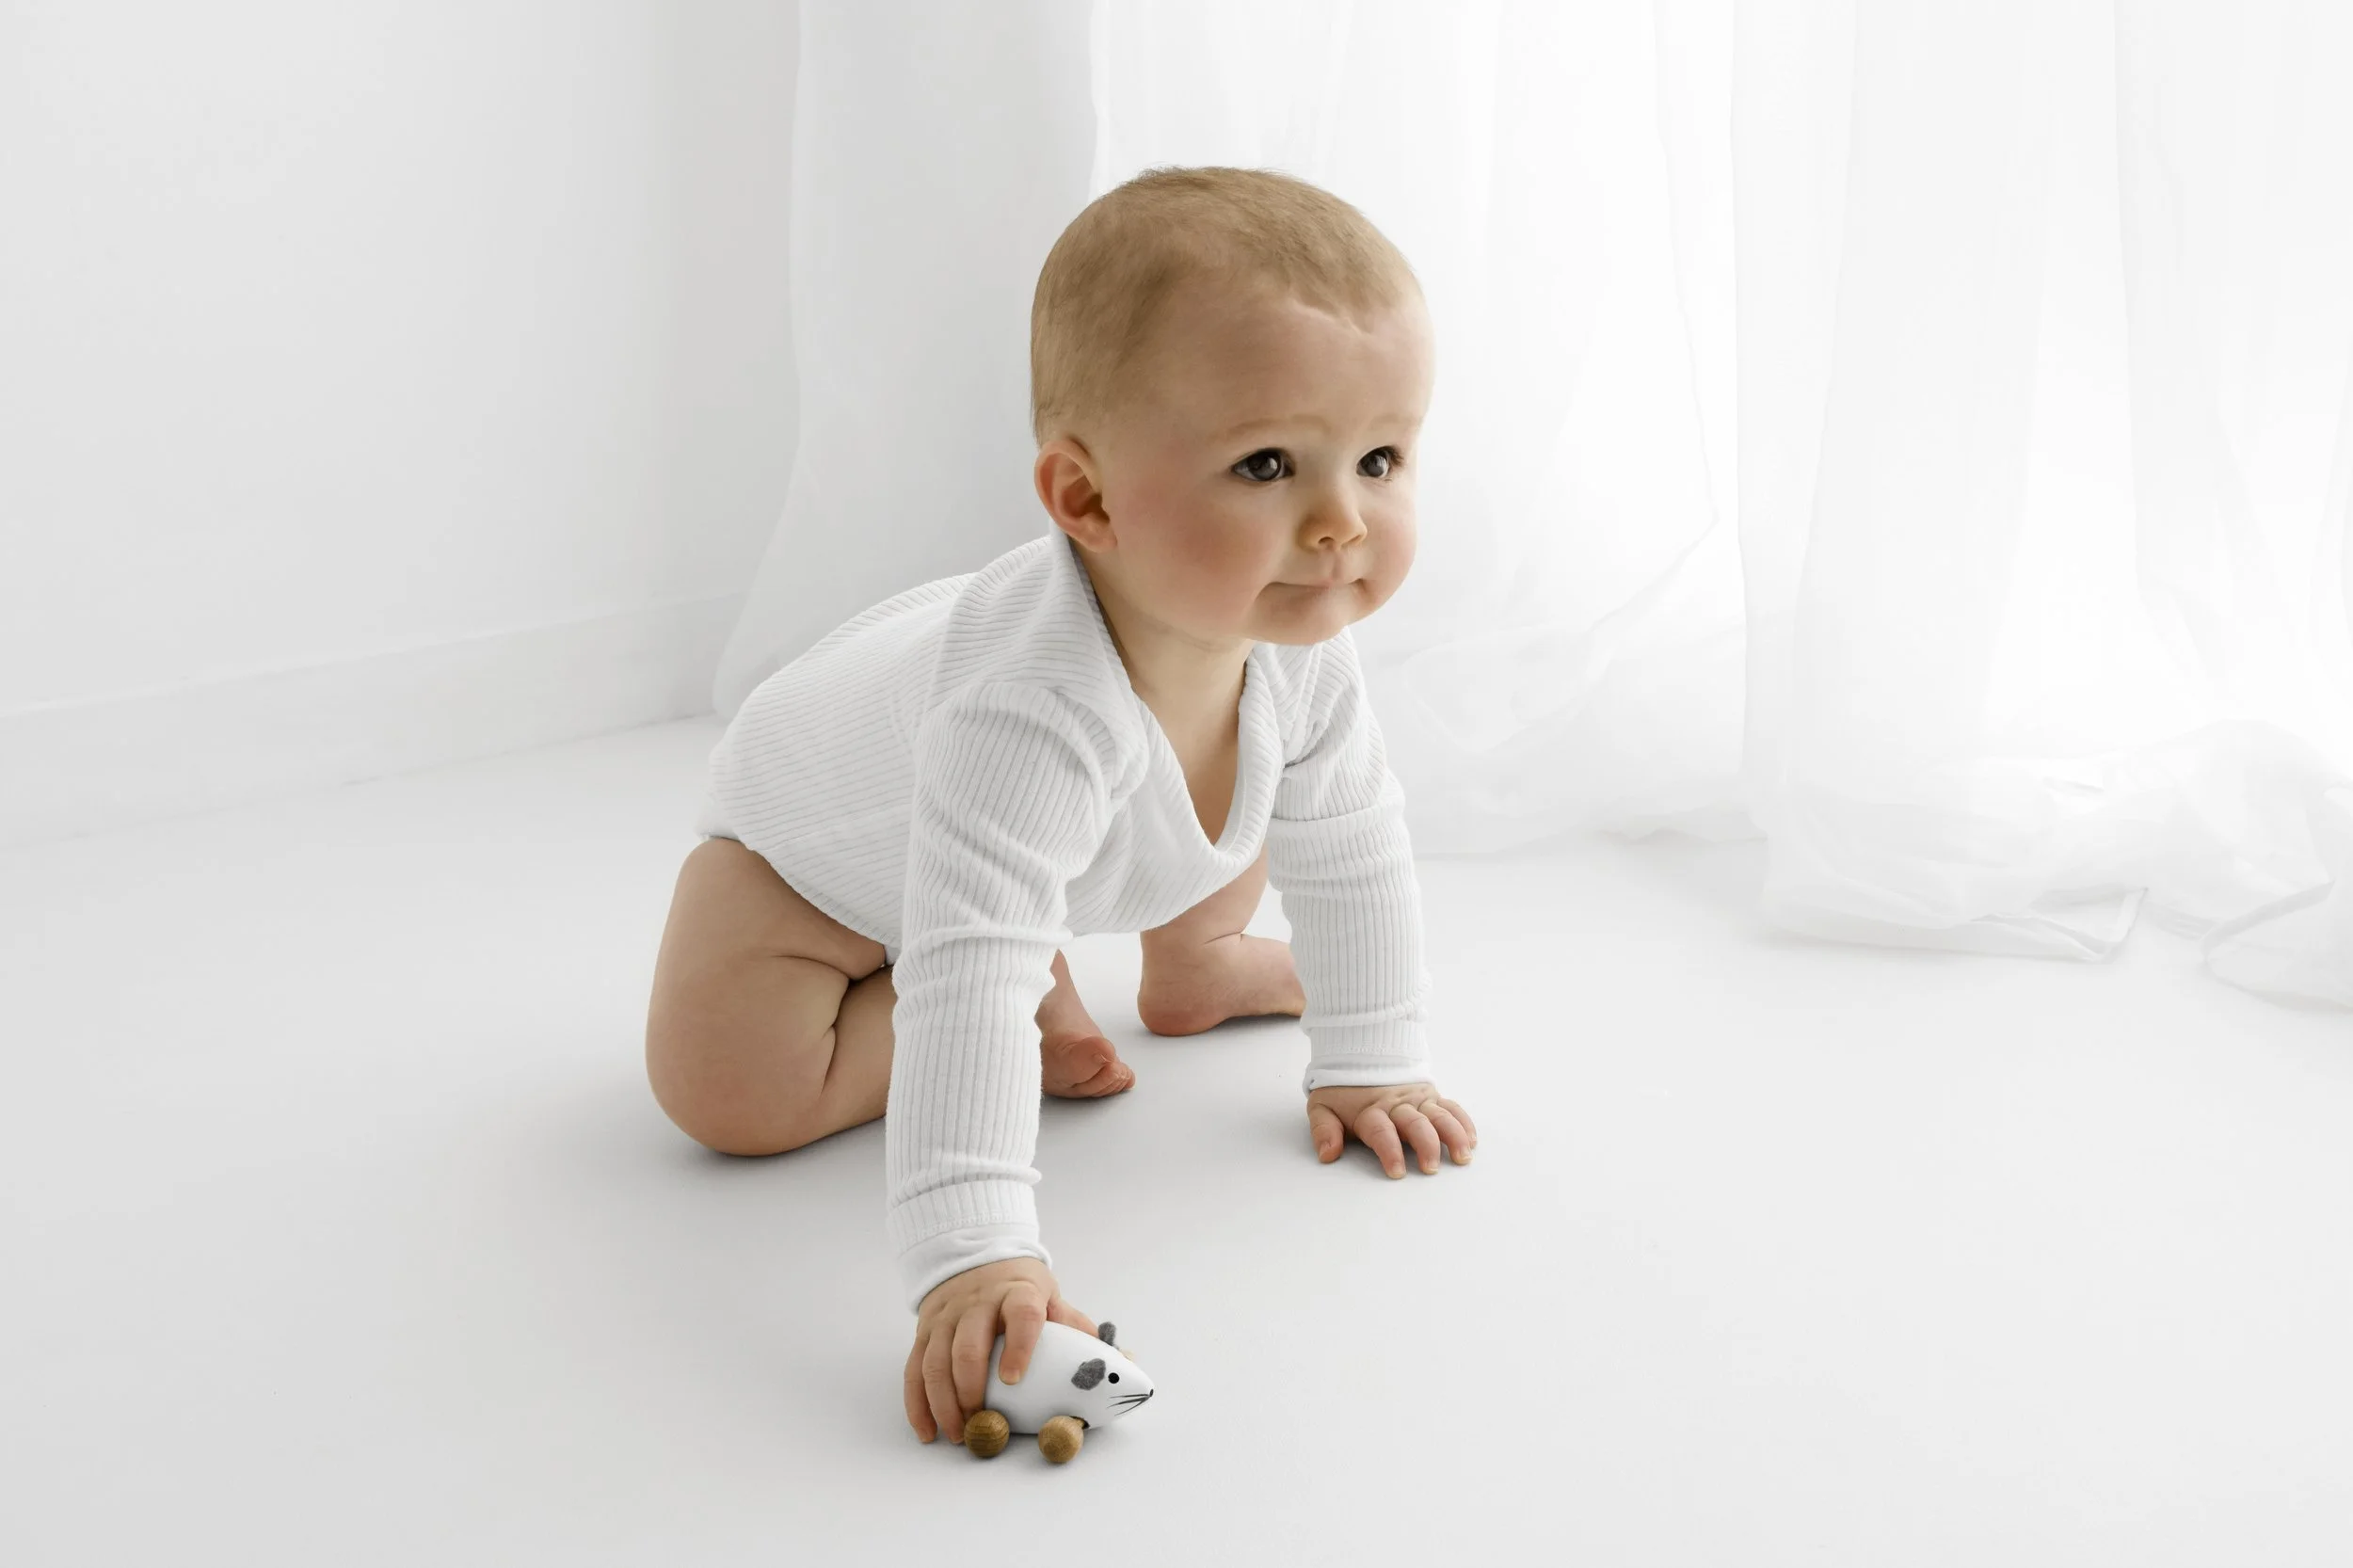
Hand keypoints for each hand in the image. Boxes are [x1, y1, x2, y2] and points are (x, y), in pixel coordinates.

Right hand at [903, 1256, 1097, 1444]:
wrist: (977, 1256)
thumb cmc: (1021, 1288)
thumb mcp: (1052, 1299)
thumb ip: (1078, 1330)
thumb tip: (1125, 1361)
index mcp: (1018, 1293)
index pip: (1023, 1316)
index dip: (1020, 1346)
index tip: (1014, 1379)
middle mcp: (978, 1303)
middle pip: (969, 1345)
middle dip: (972, 1389)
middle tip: (981, 1422)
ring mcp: (947, 1317)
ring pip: (936, 1361)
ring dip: (943, 1402)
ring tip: (957, 1432)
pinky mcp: (925, 1331)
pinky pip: (914, 1369)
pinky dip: (917, 1403)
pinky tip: (927, 1430)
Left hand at [1305, 1081, 1477, 1176]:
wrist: (1360, 1054)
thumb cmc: (1342, 1090)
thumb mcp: (1323, 1107)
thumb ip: (1324, 1130)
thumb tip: (1328, 1154)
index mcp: (1370, 1109)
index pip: (1381, 1131)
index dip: (1389, 1151)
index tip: (1397, 1172)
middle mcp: (1397, 1104)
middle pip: (1415, 1123)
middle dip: (1425, 1145)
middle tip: (1431, 1168)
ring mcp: (1417, 1099)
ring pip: (1439, 1115)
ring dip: (1453, 1135)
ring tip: (1462, 1156)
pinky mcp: (1431, 1095)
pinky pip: (1451, 1107)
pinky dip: (1463, 1122)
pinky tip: (1471, 1140)